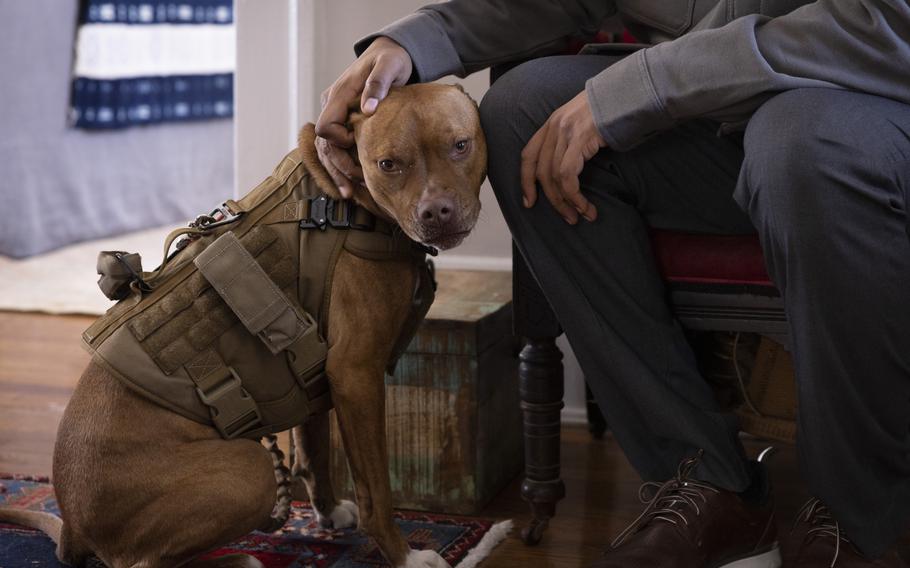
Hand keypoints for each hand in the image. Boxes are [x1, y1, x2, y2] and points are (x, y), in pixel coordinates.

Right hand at [315, 37, 412, 197]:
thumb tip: (368, 109)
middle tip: (357, 183)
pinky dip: (341, 167)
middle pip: (324, 143)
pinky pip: (336, 148)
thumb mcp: (388, 66)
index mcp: (339, 94)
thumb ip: (377, 84)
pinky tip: (351, 185)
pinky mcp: (343, 122)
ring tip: (350, 193)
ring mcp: (336, 114)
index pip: (326, 126)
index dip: (338, 140)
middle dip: (338, 166)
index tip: (356, 144)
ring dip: (337, 172)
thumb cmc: (390, 60)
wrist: (389, 55)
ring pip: (327, 149)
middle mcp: (332, 105)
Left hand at [520, 90, 606, 223]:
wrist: (629, 93)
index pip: (528, 155)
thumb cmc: (612, 111)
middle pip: (541, 171)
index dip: (525, 181)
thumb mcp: (583, 123)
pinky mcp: (579, 139)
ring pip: (555, 177)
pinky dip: (574, 195)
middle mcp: (554, 126)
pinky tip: (584, 205)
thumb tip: (569, 171)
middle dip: (552, 200)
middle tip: (566, 217)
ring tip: (579, 215)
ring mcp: (565, 132)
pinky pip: (568, 175)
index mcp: (551, 123)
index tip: (529, 202)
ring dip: (566, 202)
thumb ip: (571, 141)